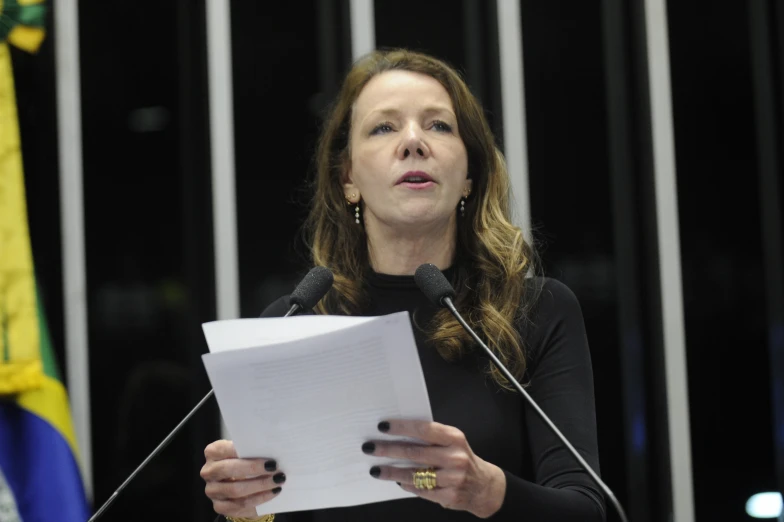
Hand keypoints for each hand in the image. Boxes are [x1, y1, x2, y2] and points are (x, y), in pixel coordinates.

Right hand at [201, 440, 284, 517]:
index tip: (261, 451)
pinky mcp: (219, 506)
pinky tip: (272, 493)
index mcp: (213, 452)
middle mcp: (208, 471)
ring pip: (235, 490)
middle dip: (253, 468)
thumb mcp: (245, 452)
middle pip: (228, 470)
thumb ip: (253, 449)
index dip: (244, 450)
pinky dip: (259, 499)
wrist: (240, 483)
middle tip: (274, 467)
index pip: (225, 449)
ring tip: (277, 481)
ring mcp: (212, 490)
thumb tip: (271, 449)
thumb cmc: (244, 461)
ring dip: (260, 486)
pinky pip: (239, 505)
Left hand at [363, 420, 506, 517]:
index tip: (382, 426)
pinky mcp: (449, 496)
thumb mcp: (453, 442)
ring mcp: (453, 478)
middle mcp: (455, 456)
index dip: (401, 427)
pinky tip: (397, 481)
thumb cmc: (461, 458)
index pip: (423, 429)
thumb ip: (431, 438)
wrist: (484, 486)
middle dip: (388, 450)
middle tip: (370, 448)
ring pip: (414, 474)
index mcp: (454, 437)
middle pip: (414, 453)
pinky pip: (421, 490)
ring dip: (392, 472)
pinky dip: (407, 485)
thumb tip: (397, 433)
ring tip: (376, 470)